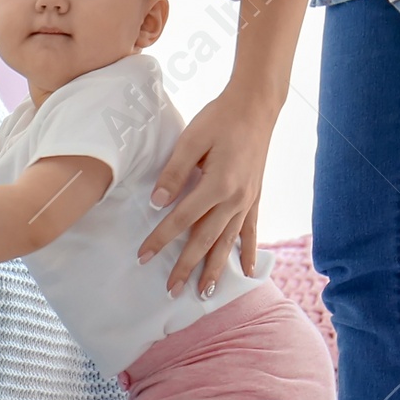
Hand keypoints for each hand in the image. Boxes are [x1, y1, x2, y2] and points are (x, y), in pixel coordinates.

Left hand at [139, 89, 275, 297]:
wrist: (256, 107)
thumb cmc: (220, 119)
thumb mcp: (191, 139)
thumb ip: (174, 173)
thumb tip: (157, 203)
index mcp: (217, 184)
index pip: (181, 219)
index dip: (161, 239)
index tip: (143, 256)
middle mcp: (235, 199)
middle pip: (205, 240)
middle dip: (186, 266)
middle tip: (170, 290)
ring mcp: (247, 201)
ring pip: (228, 243)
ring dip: (215, 269)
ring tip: (203, 293)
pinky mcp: (255, 198)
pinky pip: (251, 232)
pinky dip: (247, 253)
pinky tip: (245, 272)